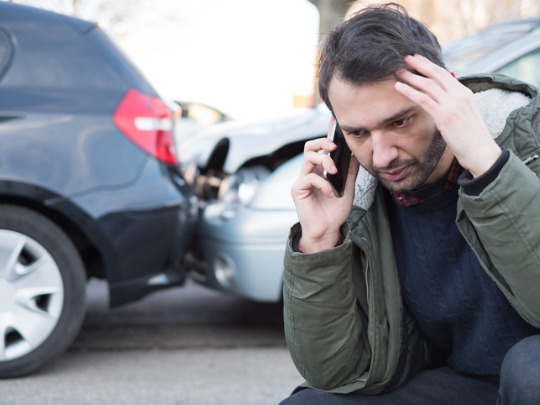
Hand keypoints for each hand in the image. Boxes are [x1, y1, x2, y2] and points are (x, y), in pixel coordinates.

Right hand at [291, 119, 358, 252]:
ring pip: (308, 158)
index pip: (321, 148)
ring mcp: (302, 181)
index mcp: (320, 170)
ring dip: (324, 161)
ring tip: (334, 171)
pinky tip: (331, 192)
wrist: (328, 230)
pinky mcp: (298, 190)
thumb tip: (356, 152)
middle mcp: (309, 173)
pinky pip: (309, 179)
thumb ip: (350, 171)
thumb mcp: (348, 187)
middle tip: (334, 147)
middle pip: (309, 147)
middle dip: (322, 142)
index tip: (334, 122)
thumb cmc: (335, 211)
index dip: (326, 134)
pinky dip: (323, 183)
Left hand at [395, 54, 500, 176]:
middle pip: (435, 74)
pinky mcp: (444, 116)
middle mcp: (459, 95)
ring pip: (427, 85)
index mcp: (464, 92)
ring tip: (398, 72)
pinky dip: (409, 91)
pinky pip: (423, 99)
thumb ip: (454, 102)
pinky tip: (399, 87)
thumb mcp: (465, 114)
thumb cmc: (471, 136)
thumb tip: (442, 96)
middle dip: (419, 64)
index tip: (417, 59)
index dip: (429, 65)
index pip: (444, 73)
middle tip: (405, 58)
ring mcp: (452, 104)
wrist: (480, 150)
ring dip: (411, 76)